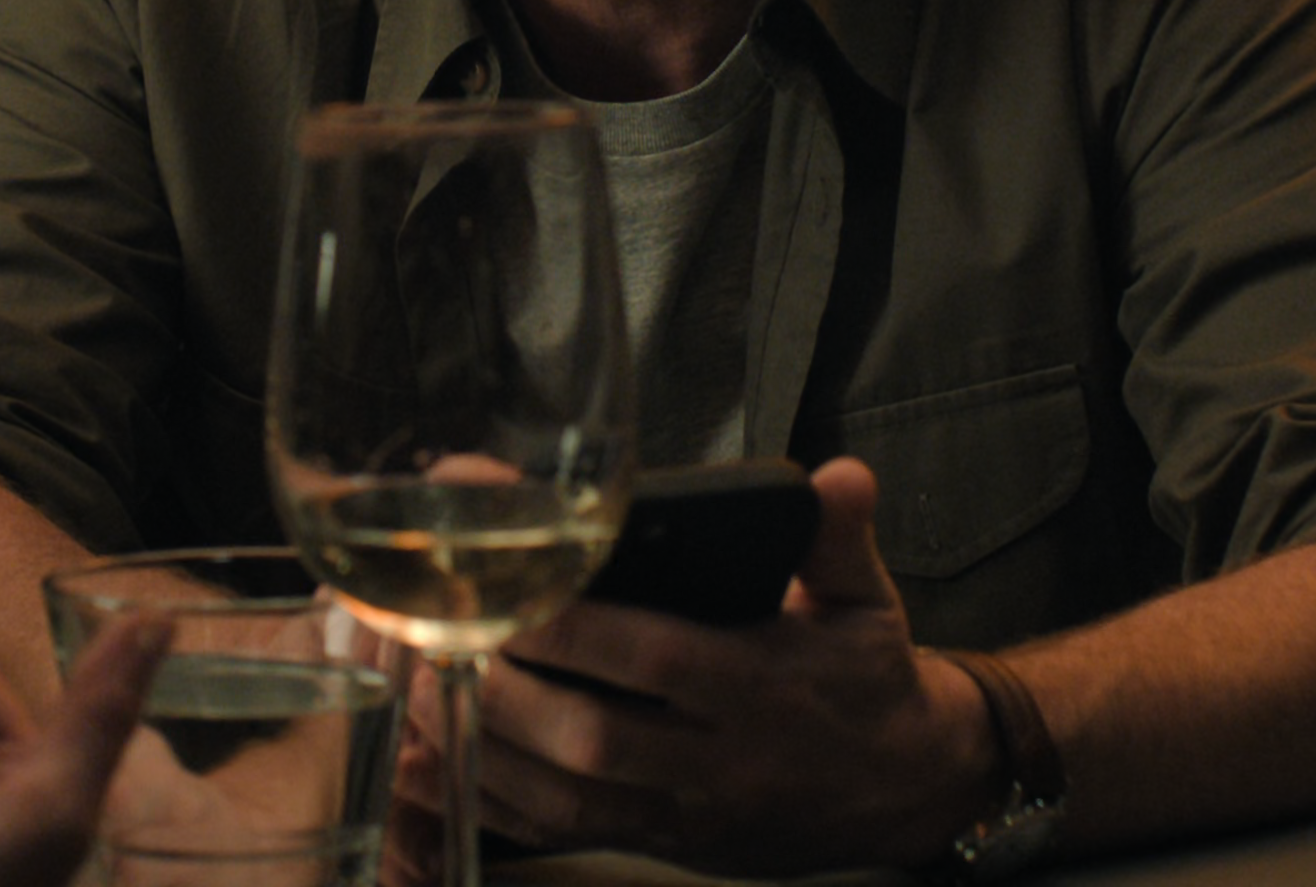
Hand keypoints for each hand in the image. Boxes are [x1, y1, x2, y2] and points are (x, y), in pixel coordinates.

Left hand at [390, 458, 990, 877]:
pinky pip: (562, 834)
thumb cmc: (865, 682)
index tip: (511, 587)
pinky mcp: (657, 840)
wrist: (898, 791)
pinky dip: (492, 804)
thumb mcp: (867, 602)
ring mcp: (683, 810)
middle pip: (596, 739)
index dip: (579, 630)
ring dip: (486, 750)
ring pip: (568, 797)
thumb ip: (839, 539)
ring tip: (416, 690)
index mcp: (762, 686)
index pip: (659, 659)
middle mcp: (717, 757)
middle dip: (508, 694)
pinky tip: (437, 764)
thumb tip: (841, 475)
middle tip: (439, 636)